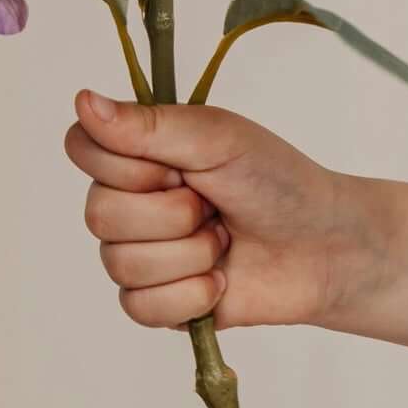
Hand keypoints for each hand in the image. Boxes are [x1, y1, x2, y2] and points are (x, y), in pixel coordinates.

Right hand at [61, 88, 374, 330]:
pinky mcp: (158, 303)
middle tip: (214, 206)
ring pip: (120, 263)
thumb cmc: (278, 183)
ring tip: (224, 241)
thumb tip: (82, 100)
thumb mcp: (218, 139)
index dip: (127, 164)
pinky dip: (190, 295)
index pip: (82, 148)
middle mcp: (130, 202)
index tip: (177, 165)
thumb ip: (148, 125)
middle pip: (98, 214)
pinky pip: (139, 306)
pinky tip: (220, 282)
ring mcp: (140, 255)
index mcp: (139, 153)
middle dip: (172, 214)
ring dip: (189, 254)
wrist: (325, 247)